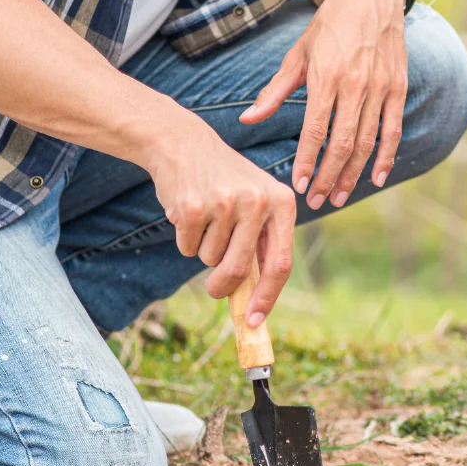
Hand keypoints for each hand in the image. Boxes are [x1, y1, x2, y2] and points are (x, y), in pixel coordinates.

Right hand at [143, 112, 294, 326]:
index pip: (281, 263)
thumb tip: (256, 302)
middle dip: (224, 288)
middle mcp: (257, 201)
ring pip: (210, 260)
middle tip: (214, 292)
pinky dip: (185, 240)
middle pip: (240, 270)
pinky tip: (189, 211)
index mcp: (282, 202)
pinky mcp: (193, 207)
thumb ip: (261, 244)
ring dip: (203, 251)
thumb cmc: (226, 182)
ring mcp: (225, 203)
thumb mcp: (256, 202)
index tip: (254, 322)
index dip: (268, 298)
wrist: (184, 144)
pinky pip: (188, 247)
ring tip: (205, 219)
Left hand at [241, 0, 406, 209]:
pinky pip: (394, 130)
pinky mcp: (398, 87)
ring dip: (354, 174)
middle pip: (344, 143)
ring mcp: (381, 87)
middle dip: (330, 177)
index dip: (308, 163)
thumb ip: (275, 91)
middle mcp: (356, 84)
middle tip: (318, 200)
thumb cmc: (329, 27)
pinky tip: (376, 177)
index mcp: (327, 76)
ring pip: (368, 142)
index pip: (316, 130)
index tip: (299, 186)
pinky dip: (386, 157)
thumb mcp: (298, 54)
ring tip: (340, 196)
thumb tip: (248, 119)